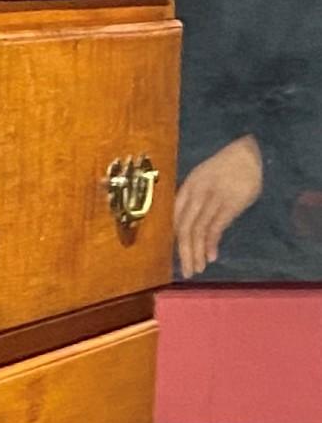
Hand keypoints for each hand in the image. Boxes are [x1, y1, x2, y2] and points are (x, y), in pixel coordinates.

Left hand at [173, 134, 262, 277]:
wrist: (250, 150)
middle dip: (183, 253)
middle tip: (186, 272)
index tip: (175, 255)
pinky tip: (210, 257)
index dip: (173, 238)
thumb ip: (194, 199)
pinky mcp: (230, 203)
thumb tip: (187, 224)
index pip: (174, 217)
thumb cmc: (227, 167)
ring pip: (198, 231)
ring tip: (197, 269)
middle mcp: (197, 193)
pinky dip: (210, 244)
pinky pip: (215, 227)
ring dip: (196, 253)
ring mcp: (213, 199)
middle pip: (184, 228)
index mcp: (188, 186)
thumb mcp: (204, 178)